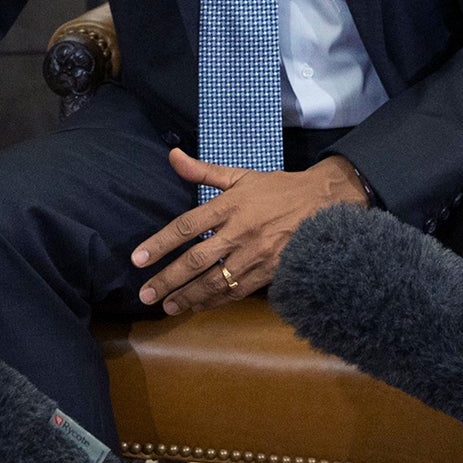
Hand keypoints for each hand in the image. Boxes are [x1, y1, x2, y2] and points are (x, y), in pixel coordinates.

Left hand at [130, 149, 367, 316]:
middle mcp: (240, 231)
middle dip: (168, 279)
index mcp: (229, 205)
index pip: (186, 227)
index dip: (160, 243)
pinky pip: (238, 290)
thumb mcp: (240, 175)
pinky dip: (215, 301)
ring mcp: (256, 254)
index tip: (137, 259)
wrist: (325, 204)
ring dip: (188, 296)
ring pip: (216, 281)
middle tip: (145, 294)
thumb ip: (202, 171)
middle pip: (196, 260)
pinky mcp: (271, 272)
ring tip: (167, 306)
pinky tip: (198, 305)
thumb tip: (172, 156)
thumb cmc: (276, 189)